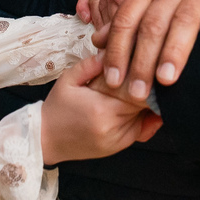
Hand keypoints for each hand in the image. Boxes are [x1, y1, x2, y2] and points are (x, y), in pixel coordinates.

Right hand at [40, 55, 162, 164]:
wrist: (44, 140)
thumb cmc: (57, 108)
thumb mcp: (69, 80)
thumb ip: (91, 64)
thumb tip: (112, 50)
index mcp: (101, 109)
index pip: (137, 92)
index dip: (146, 79)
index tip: (149, 66)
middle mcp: (112, 128)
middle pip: (145, 106)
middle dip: (151, 90)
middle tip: (155, 74)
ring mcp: (116, 141)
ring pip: (145, 119)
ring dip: (149, 104)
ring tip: (151, 87)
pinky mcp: (117, 148)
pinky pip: (140, 132)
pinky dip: (144, 118)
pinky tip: (142, 106)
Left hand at [96, 0, 199, 100]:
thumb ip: (126, 17)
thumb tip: (98, 42)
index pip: (126, 19)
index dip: (117, 50)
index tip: (113, 80)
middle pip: (153, 24)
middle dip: (142, 60)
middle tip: (138, 92)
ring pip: (185, 19)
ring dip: (174, 51)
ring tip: (167, 80)